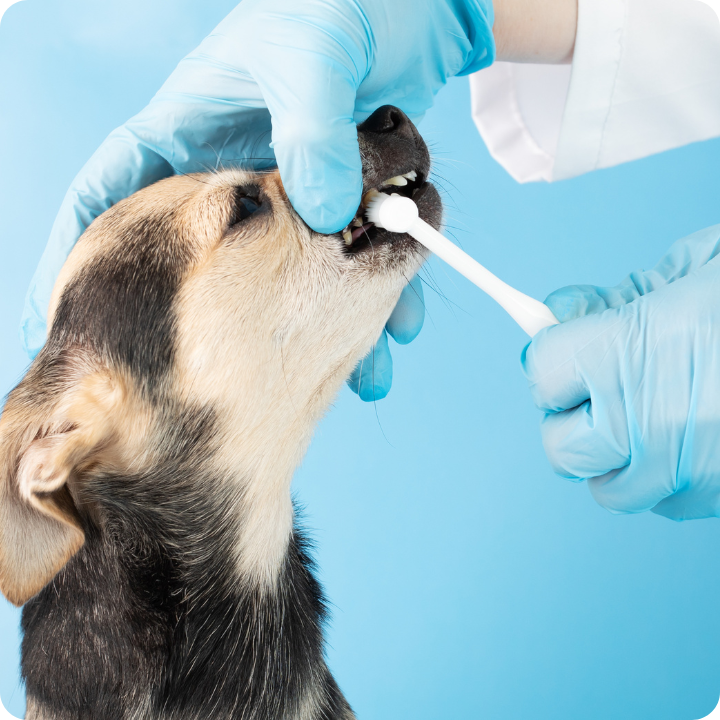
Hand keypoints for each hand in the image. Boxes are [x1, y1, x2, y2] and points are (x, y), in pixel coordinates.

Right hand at [21, 0, 494, 402]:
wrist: (420, 7)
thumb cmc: (349, 1)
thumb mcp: (315, 52)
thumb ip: (311, 128)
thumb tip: (321, 212)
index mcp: (195, 127)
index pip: (118, 192)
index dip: (80, 252)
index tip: (57, 318)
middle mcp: (238, 175)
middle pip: (211, 263)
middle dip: (221, 324)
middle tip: (216, 382)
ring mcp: (292, 198)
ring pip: (292, 282)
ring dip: (321, 331)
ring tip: (345, 379)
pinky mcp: (344, 208)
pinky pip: (353, 268)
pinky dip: (376, 304)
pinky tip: (392, 338)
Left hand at [522, 224, 719, 519]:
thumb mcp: (701, 264)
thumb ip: (622, 295)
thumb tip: (561, 310)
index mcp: (633, 353)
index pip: (541, 374)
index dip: (552, 356)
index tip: (566, 344)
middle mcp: (653, 425)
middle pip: (560, 448)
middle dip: (572, 416)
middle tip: (599, 387)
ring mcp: (693, 474)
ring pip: (609, 489)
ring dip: (615, 454)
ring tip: (650, 413)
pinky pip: (666, 502)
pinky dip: (664, 475)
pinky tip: (692, 435)